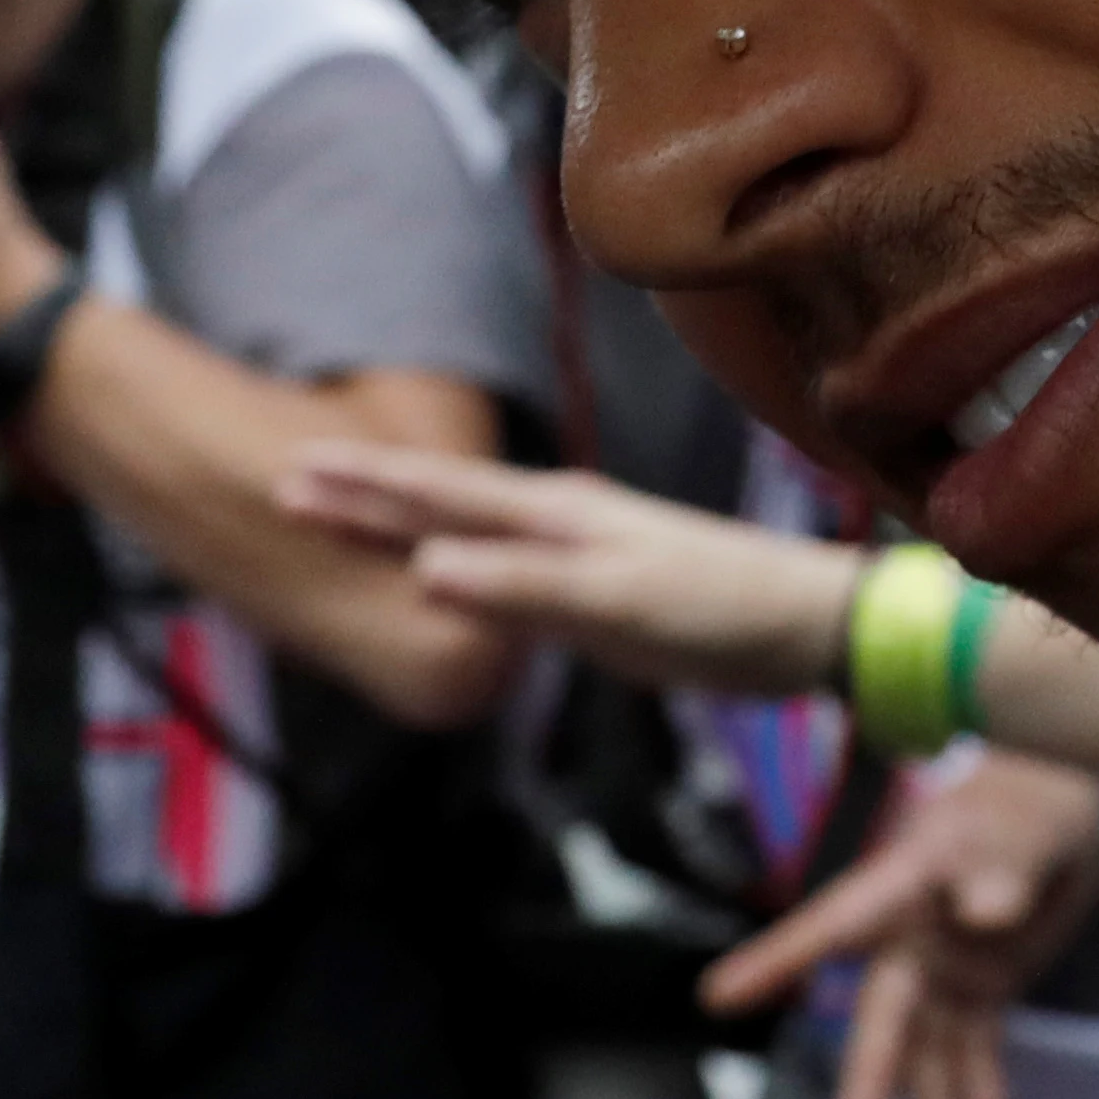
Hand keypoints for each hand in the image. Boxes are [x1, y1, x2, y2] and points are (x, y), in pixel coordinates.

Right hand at [275, 442, 862, 696]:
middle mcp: (560, 520)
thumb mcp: (616, 606)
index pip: (437, 495)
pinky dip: (455, 563)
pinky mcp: (600, 588)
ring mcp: (580, 550)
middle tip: (287, 483)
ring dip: (405, 524)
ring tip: (346, 519)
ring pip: (469, 530)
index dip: (364, 489)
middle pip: (442, 503)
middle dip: (366, 494)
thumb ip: (521, 589)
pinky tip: (450, 574)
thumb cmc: (721, 613)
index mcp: (554, 517)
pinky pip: (502, 567)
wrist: (811, 623)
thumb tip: (421, 571)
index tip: (290, 475)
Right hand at [702, 749, 1098, 1098]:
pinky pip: (970, 1040)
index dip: (777, 959)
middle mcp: (913, 931)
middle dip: (870, 1069)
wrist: (1066, 815)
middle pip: (885, 1007)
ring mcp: (943, 963)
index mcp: (908, 882)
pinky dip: (976, 1078)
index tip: (717, 998)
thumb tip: (985, 912)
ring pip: (926, 1038)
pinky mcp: (979, 984)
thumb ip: (1009, 870)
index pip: (836, 923)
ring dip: (929, 1095)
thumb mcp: (1030, 831)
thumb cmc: (1035, 809)